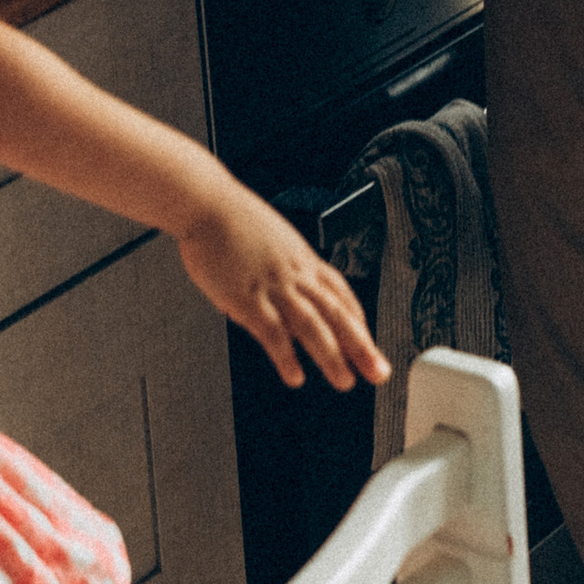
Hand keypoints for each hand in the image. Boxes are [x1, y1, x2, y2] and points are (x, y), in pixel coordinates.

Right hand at [173, 187, 389, 393]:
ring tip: (344, 380)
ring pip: (312, 325)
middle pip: (336, 313)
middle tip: (377, 371)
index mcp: (302, 259)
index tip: (368, 342)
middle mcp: (294, 273)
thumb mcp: (271, 239)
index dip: (358, 321)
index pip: (341, 294)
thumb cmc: (230, 219)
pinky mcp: (246, 297)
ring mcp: (272, 286)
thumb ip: (281, 268)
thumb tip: (282, 290)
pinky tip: (294, 375)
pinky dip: (285, 356)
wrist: (205, 202)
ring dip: (331, 356)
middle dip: (361, 346)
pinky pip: (271, 331)